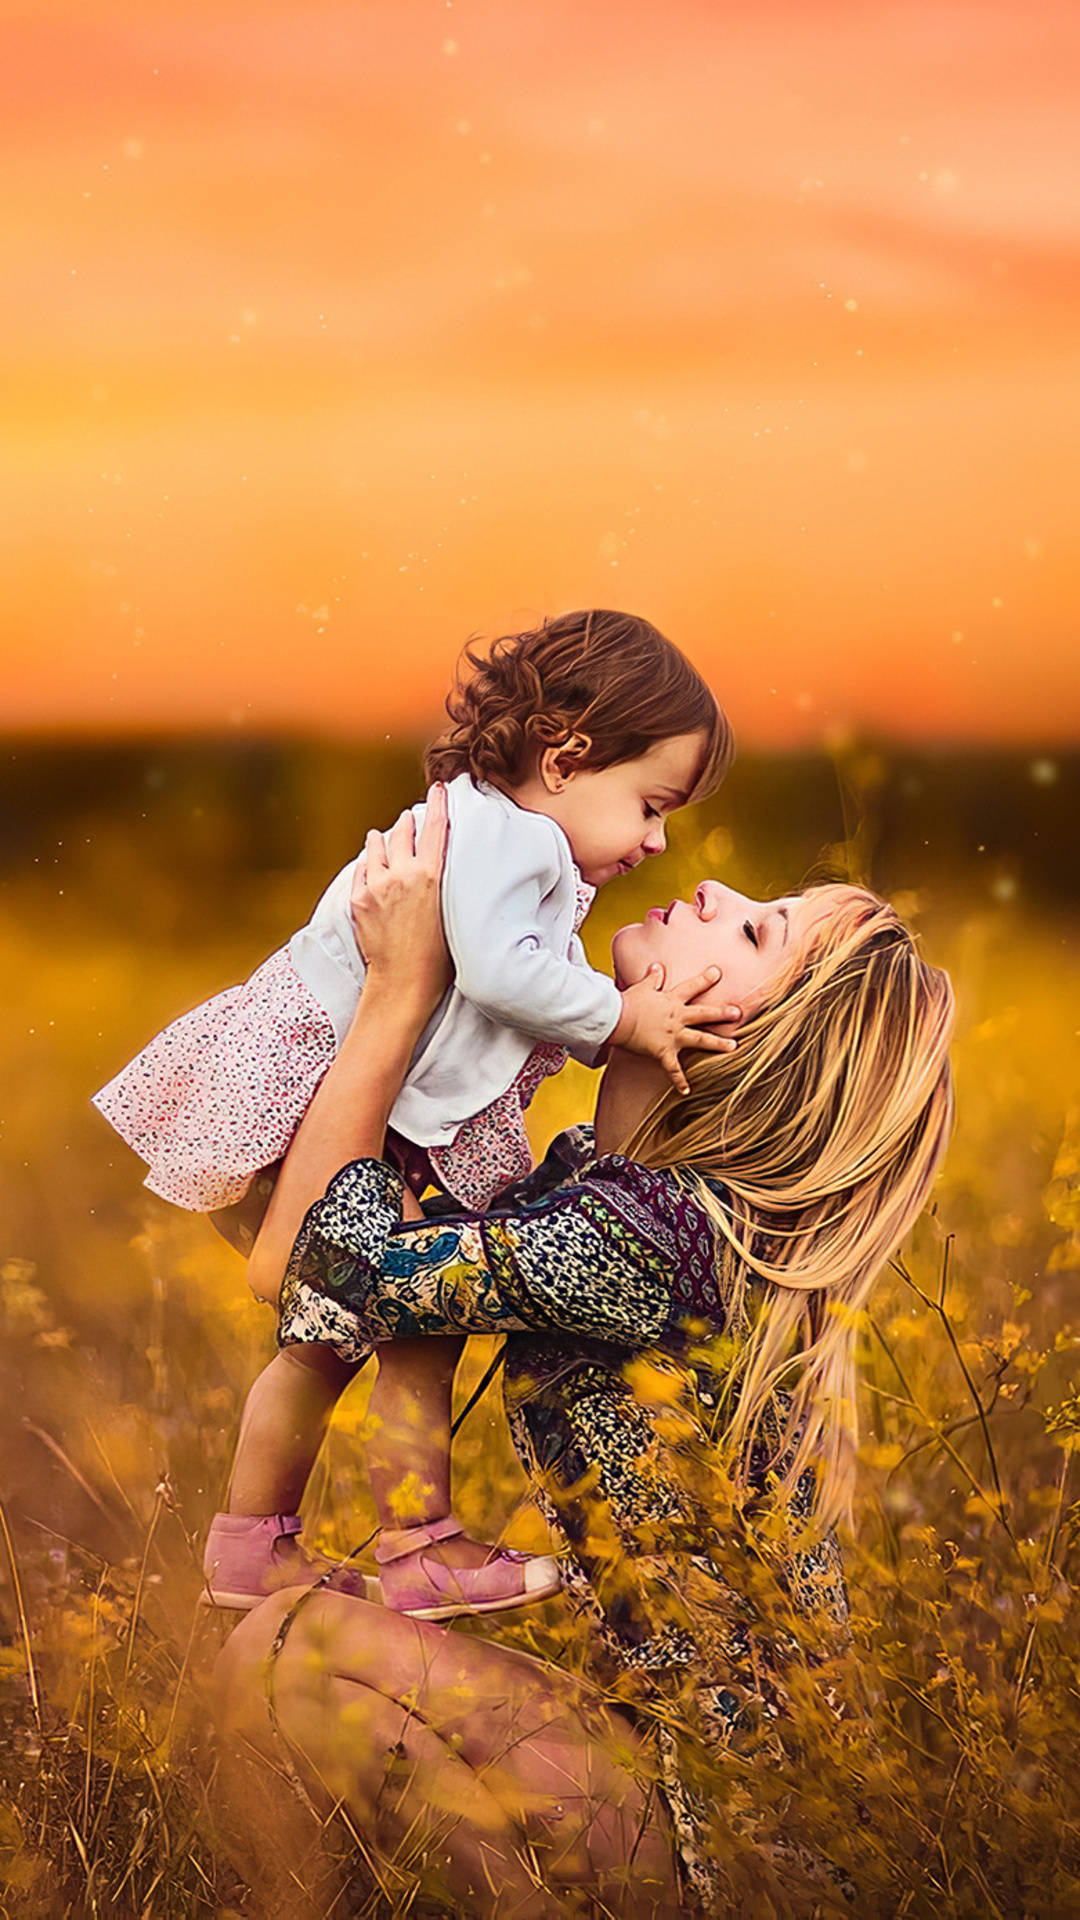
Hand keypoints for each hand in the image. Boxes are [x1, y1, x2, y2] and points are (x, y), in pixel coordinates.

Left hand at [350, 784, 451, 1024]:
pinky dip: (368, 864)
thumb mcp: (451, 911)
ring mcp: (376, 886)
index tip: (439, 788)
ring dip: (383, 840)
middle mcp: (402, 874)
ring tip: (385, 840)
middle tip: (410, 820)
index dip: (439, 804)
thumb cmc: (437, 956)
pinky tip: (372, 868)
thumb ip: (441, 881)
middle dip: (407, 823)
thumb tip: (436, 863)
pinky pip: (361, 869)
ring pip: (376, 845)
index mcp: (431, 876)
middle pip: (403, 831)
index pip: (436, 828)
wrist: (403, 982)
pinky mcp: (359, 899)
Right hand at [611, 965, 740, 1095]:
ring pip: (700, 1039)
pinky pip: (673, 1069)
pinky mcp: (663, 1052)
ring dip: (717, 1044)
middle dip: (723, 1013)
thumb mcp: (642, 988)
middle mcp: (677, 1017)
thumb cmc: (627, 1003)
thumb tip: (657, 967)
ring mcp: (673, 1035)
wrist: (616, 1018)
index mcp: (671, 1001)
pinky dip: (679, 1081)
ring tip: (733, 1047)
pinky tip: (687, 1090)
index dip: (705, 979)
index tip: (718, 972)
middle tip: (739, 1013)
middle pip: (704, 1014)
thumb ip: (652, 979)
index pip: (692, 987)